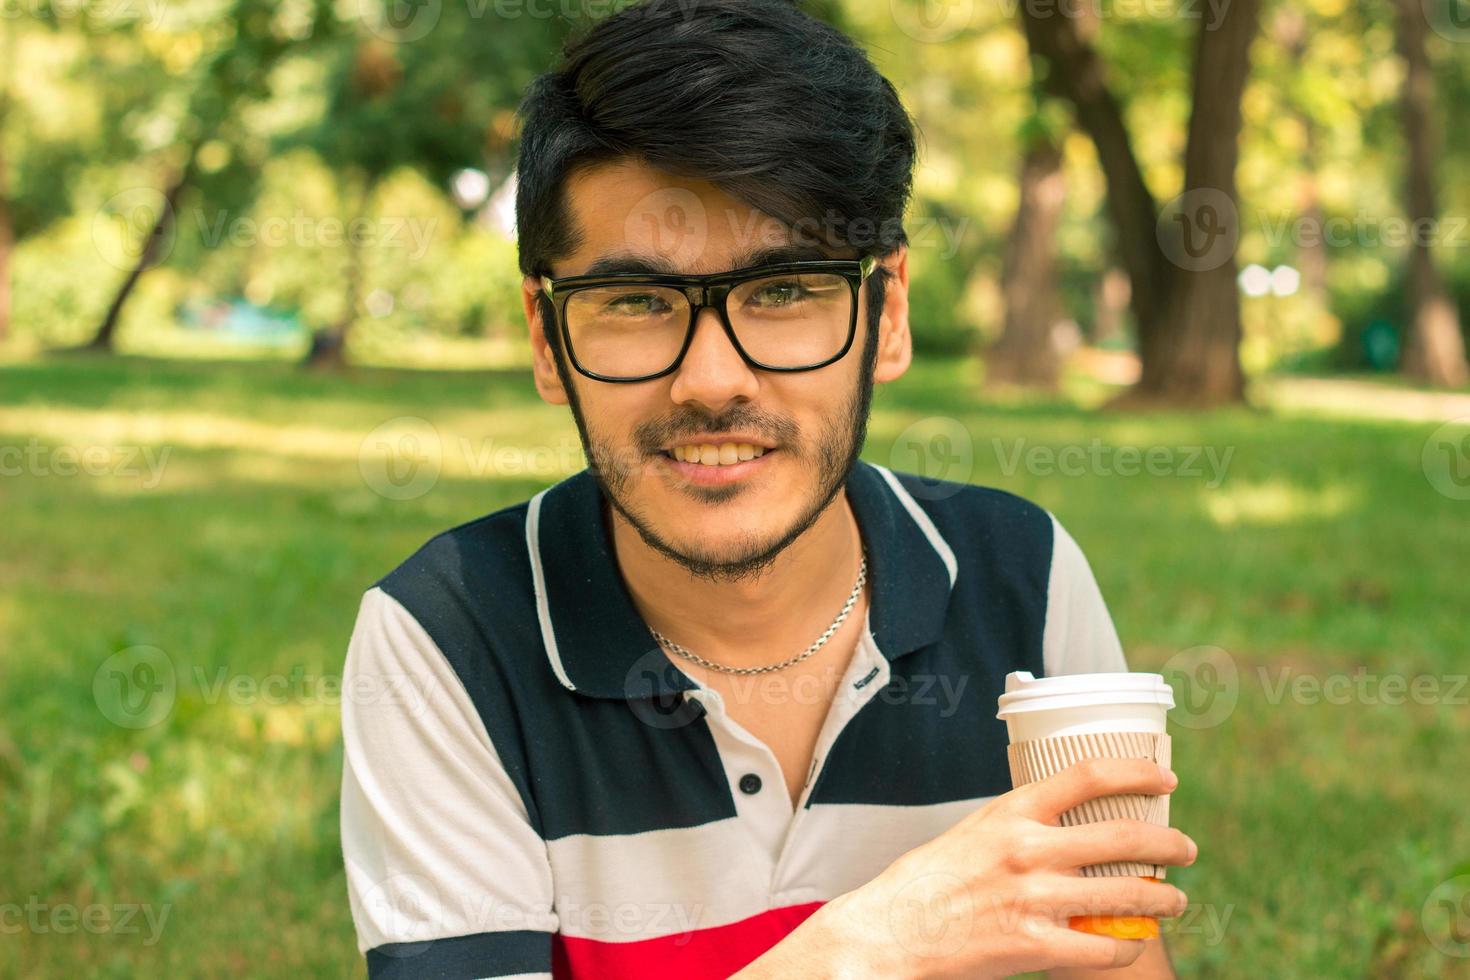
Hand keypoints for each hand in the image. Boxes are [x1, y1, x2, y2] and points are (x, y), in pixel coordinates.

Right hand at [813, 758, 1195, 979]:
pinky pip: (1105, 948)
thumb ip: (1020, 828)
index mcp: (1012, 812)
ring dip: (1163, 898)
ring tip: (1175, 900)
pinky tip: (1130, 942)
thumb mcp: (973, 833)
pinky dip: (1127, 945)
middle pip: (1123, 838)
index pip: (1089, 775)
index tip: (1166, 780)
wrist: (891, 931)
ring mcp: (1033, 899)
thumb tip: (1065, 827)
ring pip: (1127, 895)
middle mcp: (1028, 849)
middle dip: (1170, 843)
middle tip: (1187, 849)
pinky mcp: (1033, 946)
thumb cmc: (929, 882)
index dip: (1137, 773)